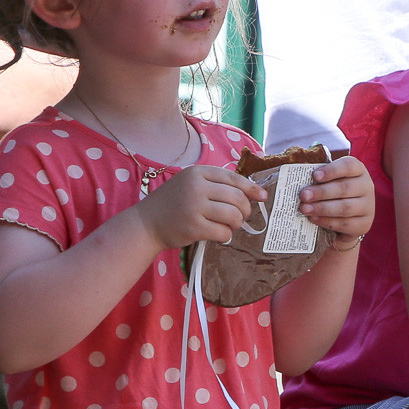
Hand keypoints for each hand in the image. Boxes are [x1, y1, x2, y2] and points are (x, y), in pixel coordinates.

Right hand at [137, 164, 267, 250]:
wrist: (146, 223)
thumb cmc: (173, 204)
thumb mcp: (190, 184)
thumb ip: (215, 184)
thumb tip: (251, 192)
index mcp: (197, 172)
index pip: (233, 178)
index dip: (251, 188)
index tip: (262, 196)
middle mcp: (196, 187)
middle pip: (237, 197)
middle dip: (245, 210)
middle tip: (240, 217)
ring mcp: (194, 207)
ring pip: (233, 215)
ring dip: (236, 223)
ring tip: (229, 226)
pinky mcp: (193, 227)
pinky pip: (224, 232)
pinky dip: (226, 236)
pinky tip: (219, 236)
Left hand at [298, 155, 373, 244]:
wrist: (346, 220)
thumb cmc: (332, 194)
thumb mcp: (329, 182)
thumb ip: (318, 178)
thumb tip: (296, 175)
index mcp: (358, 170)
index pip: (348, 165)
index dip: (332, 170)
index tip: (315, 176)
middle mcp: (366, 186)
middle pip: (345, 188)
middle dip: (322, 192)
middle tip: (303, 195)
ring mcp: (367, 206)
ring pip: (345, 207)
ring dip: (322, 208)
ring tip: (305, 209)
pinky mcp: (364, 224)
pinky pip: (345, 224)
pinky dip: (327, 221)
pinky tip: (313, 218)